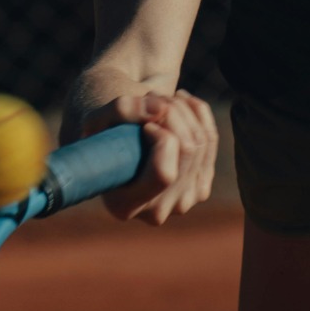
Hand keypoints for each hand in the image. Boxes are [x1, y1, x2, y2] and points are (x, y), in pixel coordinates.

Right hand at [82, 90, 218, 224]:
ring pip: (201, 141)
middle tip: (152, 97)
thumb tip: (161, 108)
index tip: (144, 124)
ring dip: (183, 109)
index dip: (161, 137)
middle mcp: (156, 212)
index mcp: (124, 206)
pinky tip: (180, 104)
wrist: (119, 141)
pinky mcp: (199, 189)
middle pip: (187, 150)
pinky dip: (197, 114)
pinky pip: (210, 139)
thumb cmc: (104, 133)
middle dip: (172, 112)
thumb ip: (121, 110)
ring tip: (161, 100)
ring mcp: (182, 203)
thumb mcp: (99, 117)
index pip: (164, 173)